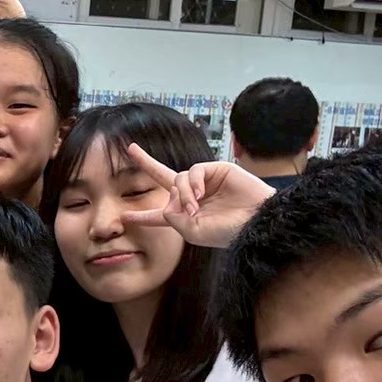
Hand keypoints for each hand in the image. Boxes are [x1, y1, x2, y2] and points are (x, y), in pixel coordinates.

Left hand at [121, 143, 273, 248]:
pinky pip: (193, 171)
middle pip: (163, 177)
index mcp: (185, 216)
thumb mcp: (193, 232)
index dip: (142, 216)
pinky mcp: (216, 170)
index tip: (125, 217)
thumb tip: (168, 197)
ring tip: (194, 208)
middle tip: (130, 149)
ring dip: (182, 194)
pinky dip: (192, 183)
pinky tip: (200, 194)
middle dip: (146, 163)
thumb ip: (173, 217)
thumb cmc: (227, 232)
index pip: (159, 215)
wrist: (256, 221)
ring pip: (177, 179)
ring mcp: (204, 182)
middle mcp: (192, 197)